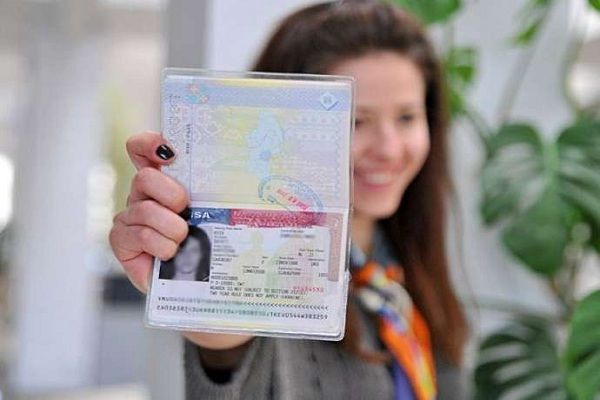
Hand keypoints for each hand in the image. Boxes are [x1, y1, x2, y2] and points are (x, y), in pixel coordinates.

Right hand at [109, 131, 252, 349]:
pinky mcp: (122, 239)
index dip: (149, 143)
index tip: (170, 152)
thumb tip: (274, 180)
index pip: (143, 148)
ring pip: (144, 209)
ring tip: (184, 240)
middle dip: (171, 193)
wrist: (200, 284)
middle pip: (145, 177)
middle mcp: (144, 194)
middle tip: (187, 209)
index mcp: (165, 179)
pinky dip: (160, 245)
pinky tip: (171, 254)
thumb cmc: (212, 243)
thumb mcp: (222, 214)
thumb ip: (229, 193)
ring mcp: (131, 216)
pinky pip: (138, 234)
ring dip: (171, 227)